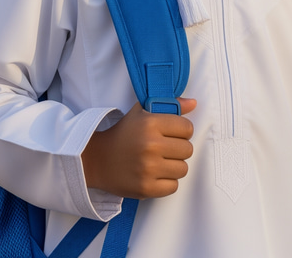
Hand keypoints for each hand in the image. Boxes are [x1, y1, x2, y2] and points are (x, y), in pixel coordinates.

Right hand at [82, 98, 196, 198]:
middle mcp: (151, 145)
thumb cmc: (123, 133)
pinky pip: (173, 186)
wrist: (98, 159)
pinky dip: (167, 182)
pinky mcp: (146, 188)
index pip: (187, 128)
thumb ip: (170, 105)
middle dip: (178, 148)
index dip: (181, 131)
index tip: (172, 133)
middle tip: (166, 148)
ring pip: (183, 169)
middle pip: (188, 149)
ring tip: (160, 161)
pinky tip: (155, 174)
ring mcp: (148, 169)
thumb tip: (194, 103)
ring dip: (174, 166)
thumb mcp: (142, 112)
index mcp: (150, 123)